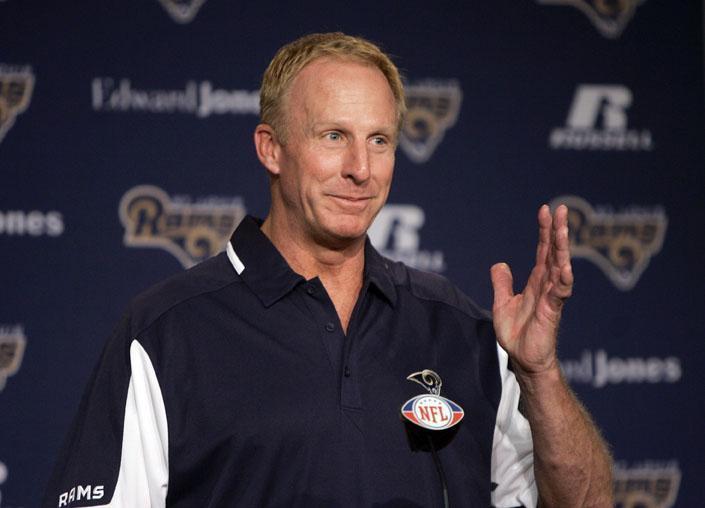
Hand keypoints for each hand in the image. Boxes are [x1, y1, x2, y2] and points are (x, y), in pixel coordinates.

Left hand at [490, 204, 573, 374]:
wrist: (522, 360)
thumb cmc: (516, 334)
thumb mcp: (502, 303)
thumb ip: (502, 284)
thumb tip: (500, 264)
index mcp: (536, 282)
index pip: (543, 251)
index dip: (544, 231)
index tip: (546, 210)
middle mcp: (547, 286)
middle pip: (555, 253)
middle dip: (558, 232)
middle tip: (561, 210)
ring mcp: (552, 298)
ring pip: (560, 268)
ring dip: (562, 249)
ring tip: (563, 229)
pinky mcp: (552, 312)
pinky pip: (560, 293)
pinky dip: (563, 280)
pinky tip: (565, 267)